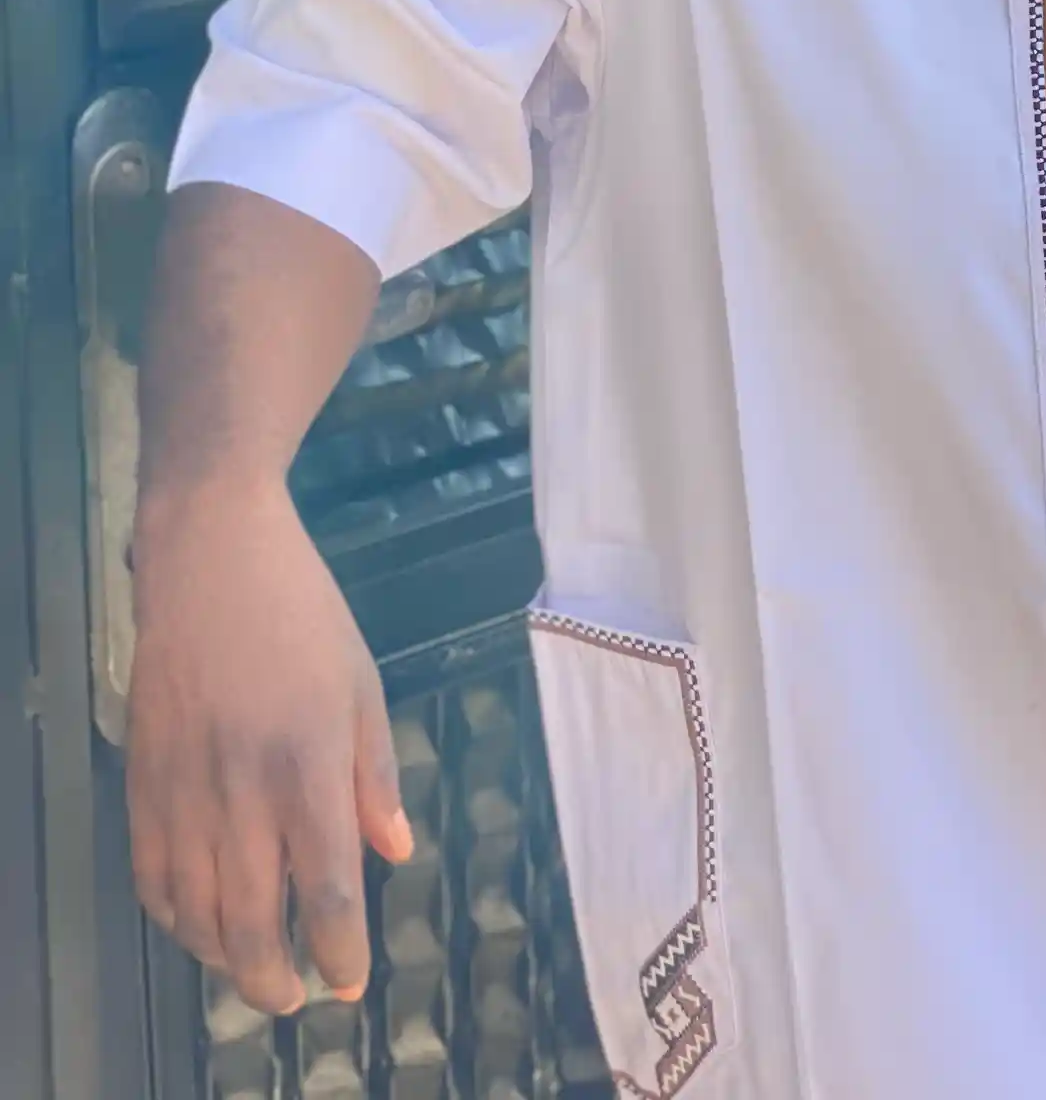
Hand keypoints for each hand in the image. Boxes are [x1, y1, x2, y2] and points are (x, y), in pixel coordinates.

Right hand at [127, 478, 412, 1014]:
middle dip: (276, 979)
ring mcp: (182, 789)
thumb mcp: (362, 683)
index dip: (340, 951)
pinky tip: (197, 924)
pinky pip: (150, 876)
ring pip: (193, 913)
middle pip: (251, 923)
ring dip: (223, 958)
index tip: (352, 982)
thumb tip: (395, 852)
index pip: (328, 889)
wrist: (208, 557)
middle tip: (298, 997)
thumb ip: (376, 776)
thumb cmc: (301, 612)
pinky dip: (173, 918)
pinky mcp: (140, 779)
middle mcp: (242, 790)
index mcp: (309, 763)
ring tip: (255, 969)